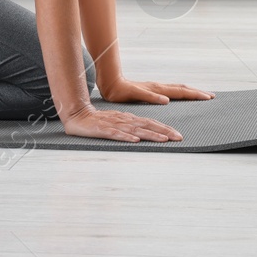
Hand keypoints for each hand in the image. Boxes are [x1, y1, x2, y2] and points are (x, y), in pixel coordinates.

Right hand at [61, 104, 182, 142]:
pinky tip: (135, 141)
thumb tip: (146, 135)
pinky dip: (126, 137)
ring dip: (150, 134)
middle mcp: (124, 120)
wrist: (77, 115)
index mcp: (129, 119)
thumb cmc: (98, 121)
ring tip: (164, 139)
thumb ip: (131, 128)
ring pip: (135, 130)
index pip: (150, 123)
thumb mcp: (118, 123)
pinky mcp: (102, 130)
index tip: (179, 135)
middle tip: (179, 137)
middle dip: (164, 131)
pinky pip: (116, 134)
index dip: (165, 128)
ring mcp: (114, 125)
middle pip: (147, 125)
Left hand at [97, 78, 215, 104]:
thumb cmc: (120, 91)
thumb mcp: (134, 94)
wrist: (110, 83)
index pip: (180, 92)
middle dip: (197, 92)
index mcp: (157, 89)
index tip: (208, 97)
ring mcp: (156, 88)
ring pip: (177, 89)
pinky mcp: (152, 90)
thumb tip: (166, 100)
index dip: (195, 95)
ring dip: (190, 91)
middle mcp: (159, 87)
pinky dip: (180, 93)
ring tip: (201, 94)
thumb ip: (150, 97)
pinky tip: (180, 96)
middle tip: (211, 96)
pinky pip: (170, 91)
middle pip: (182, 89)